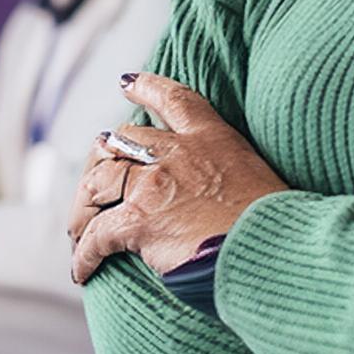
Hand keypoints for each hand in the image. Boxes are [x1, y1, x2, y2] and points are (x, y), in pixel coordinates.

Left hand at [66, 73, 288, 284]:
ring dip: (82, 207)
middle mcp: (178, 152)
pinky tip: (83, 270)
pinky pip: (96, 235)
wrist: (272, 249)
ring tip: (78, 231)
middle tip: (93, 185)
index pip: (172, 99)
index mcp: (212, 138)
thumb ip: (228, 176)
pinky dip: (84, 254)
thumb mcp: (257, 180)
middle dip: (101, 160)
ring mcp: (154, 183)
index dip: (145, 87)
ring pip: (97, 182)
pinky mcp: (138, 220)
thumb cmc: (275, 227)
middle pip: (120, 140)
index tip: (126, 83)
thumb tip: (221, 198)